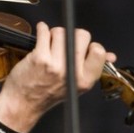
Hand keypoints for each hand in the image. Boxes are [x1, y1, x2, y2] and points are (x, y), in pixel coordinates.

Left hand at [0, 21, 116, 131]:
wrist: (23, 103)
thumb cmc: (47, 94)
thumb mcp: (76, 86)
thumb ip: (92, 69)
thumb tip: (110, 56)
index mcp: (85, 80)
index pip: (98, 51)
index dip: (89, 45)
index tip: (80, 46)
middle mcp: (72, 72)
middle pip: (81, 36)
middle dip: (71, 35)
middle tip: (63, 43)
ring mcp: (56, 65)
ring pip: (61, 32)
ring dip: (54, 33)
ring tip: (49, 43)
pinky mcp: (40, 58)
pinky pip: (44, 32)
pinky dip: (42, 29)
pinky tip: (41, 32)